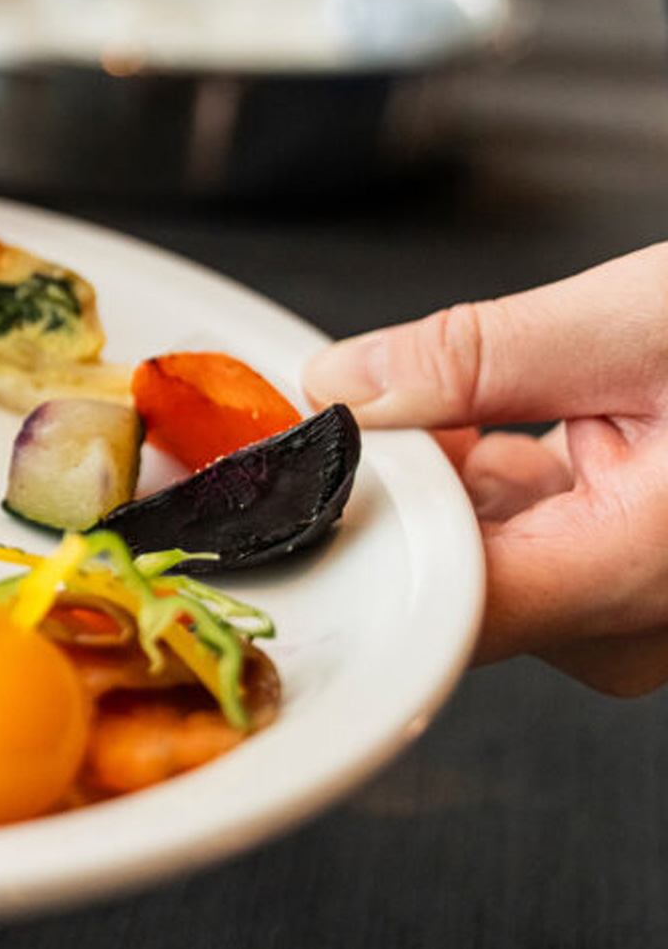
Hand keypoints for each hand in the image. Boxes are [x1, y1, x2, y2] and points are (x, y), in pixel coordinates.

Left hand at [302, 243, 667, 695]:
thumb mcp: (640, 323)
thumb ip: (472, 359)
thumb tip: (344, 384)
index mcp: (643, 573)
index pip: (443, 602)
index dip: (364, 525)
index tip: (315, 457)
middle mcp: (645, 625)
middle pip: (456, 576)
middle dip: (416, 482)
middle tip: (404, 392)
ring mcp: (651, 615)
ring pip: (495, 558)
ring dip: (469, 476)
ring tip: (525, 392)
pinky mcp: (651, 588)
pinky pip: (545, 546)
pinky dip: (519, 482)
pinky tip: (541, 419)